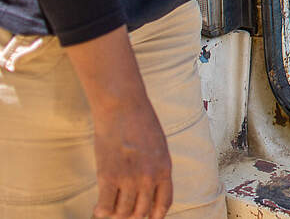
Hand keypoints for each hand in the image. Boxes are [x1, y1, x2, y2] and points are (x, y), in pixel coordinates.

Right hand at [63, 28, 171, 218]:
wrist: (123, 107)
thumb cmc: (140, 122)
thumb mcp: (158, 145)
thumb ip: (155, 167)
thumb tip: (147, 188)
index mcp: (164, 168)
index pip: (163, 203)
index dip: (154, 215)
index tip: (147, 217)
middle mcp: (149, 177)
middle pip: (141, 212)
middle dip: (131, 215)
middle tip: (122, 211)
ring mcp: (129, 178)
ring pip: (122, 213)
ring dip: (115, 214)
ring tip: (109, 208)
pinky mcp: (108, 176)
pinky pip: (105, 206)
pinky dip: (101, 211)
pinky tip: (98, 207)